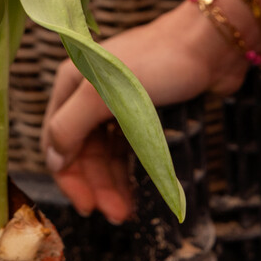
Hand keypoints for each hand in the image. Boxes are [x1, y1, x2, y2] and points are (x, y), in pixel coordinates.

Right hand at [41, 6, 246, 221]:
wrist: (208, 45)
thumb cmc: (157, 61)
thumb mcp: (105, 92)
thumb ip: (70, 126)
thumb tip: (52, 159)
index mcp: (72, 82)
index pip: (55, 139)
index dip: (69, 176)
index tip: (87, 206)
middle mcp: (90, 92)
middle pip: (82, 150)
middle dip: (96, 185)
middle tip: (116, 215)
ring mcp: (117, 101)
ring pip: (106, 153)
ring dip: (113, 183)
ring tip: (129, 211)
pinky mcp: (144, 110)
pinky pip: (128, 149)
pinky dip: (129, 171)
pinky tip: (138, 191)